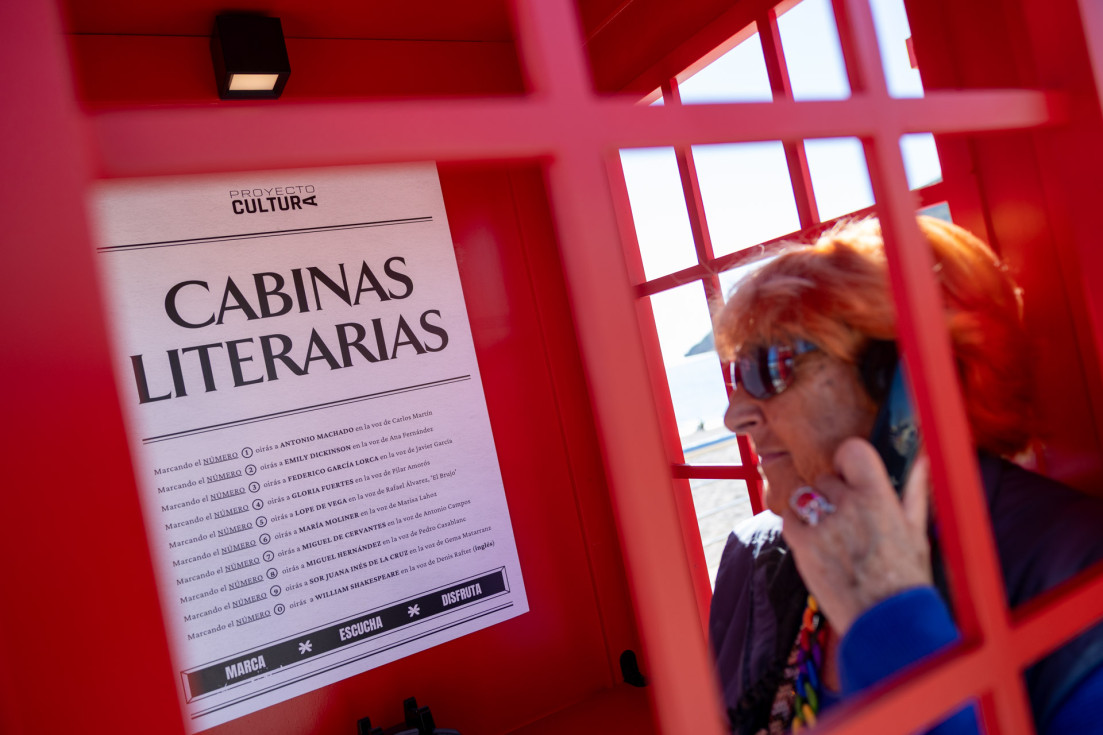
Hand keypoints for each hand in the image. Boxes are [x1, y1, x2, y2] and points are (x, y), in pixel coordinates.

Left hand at [780, 437, 932, 635]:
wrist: (886, 621)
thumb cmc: (905, 578)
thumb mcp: (917, 531)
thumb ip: (914, 492)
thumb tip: (922, 461)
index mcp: (878, 497)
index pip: (852, 450)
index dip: (847, 460)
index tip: (848, 474)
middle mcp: (848, 505)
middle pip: (825, 478)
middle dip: (832, 495)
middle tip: (845, 521)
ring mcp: (823, 524)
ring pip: (803, 496)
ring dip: (811, 509)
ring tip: (829, 534)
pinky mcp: (802, 545)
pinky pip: (789, 519)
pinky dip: (797, 527)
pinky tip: (814, 543)